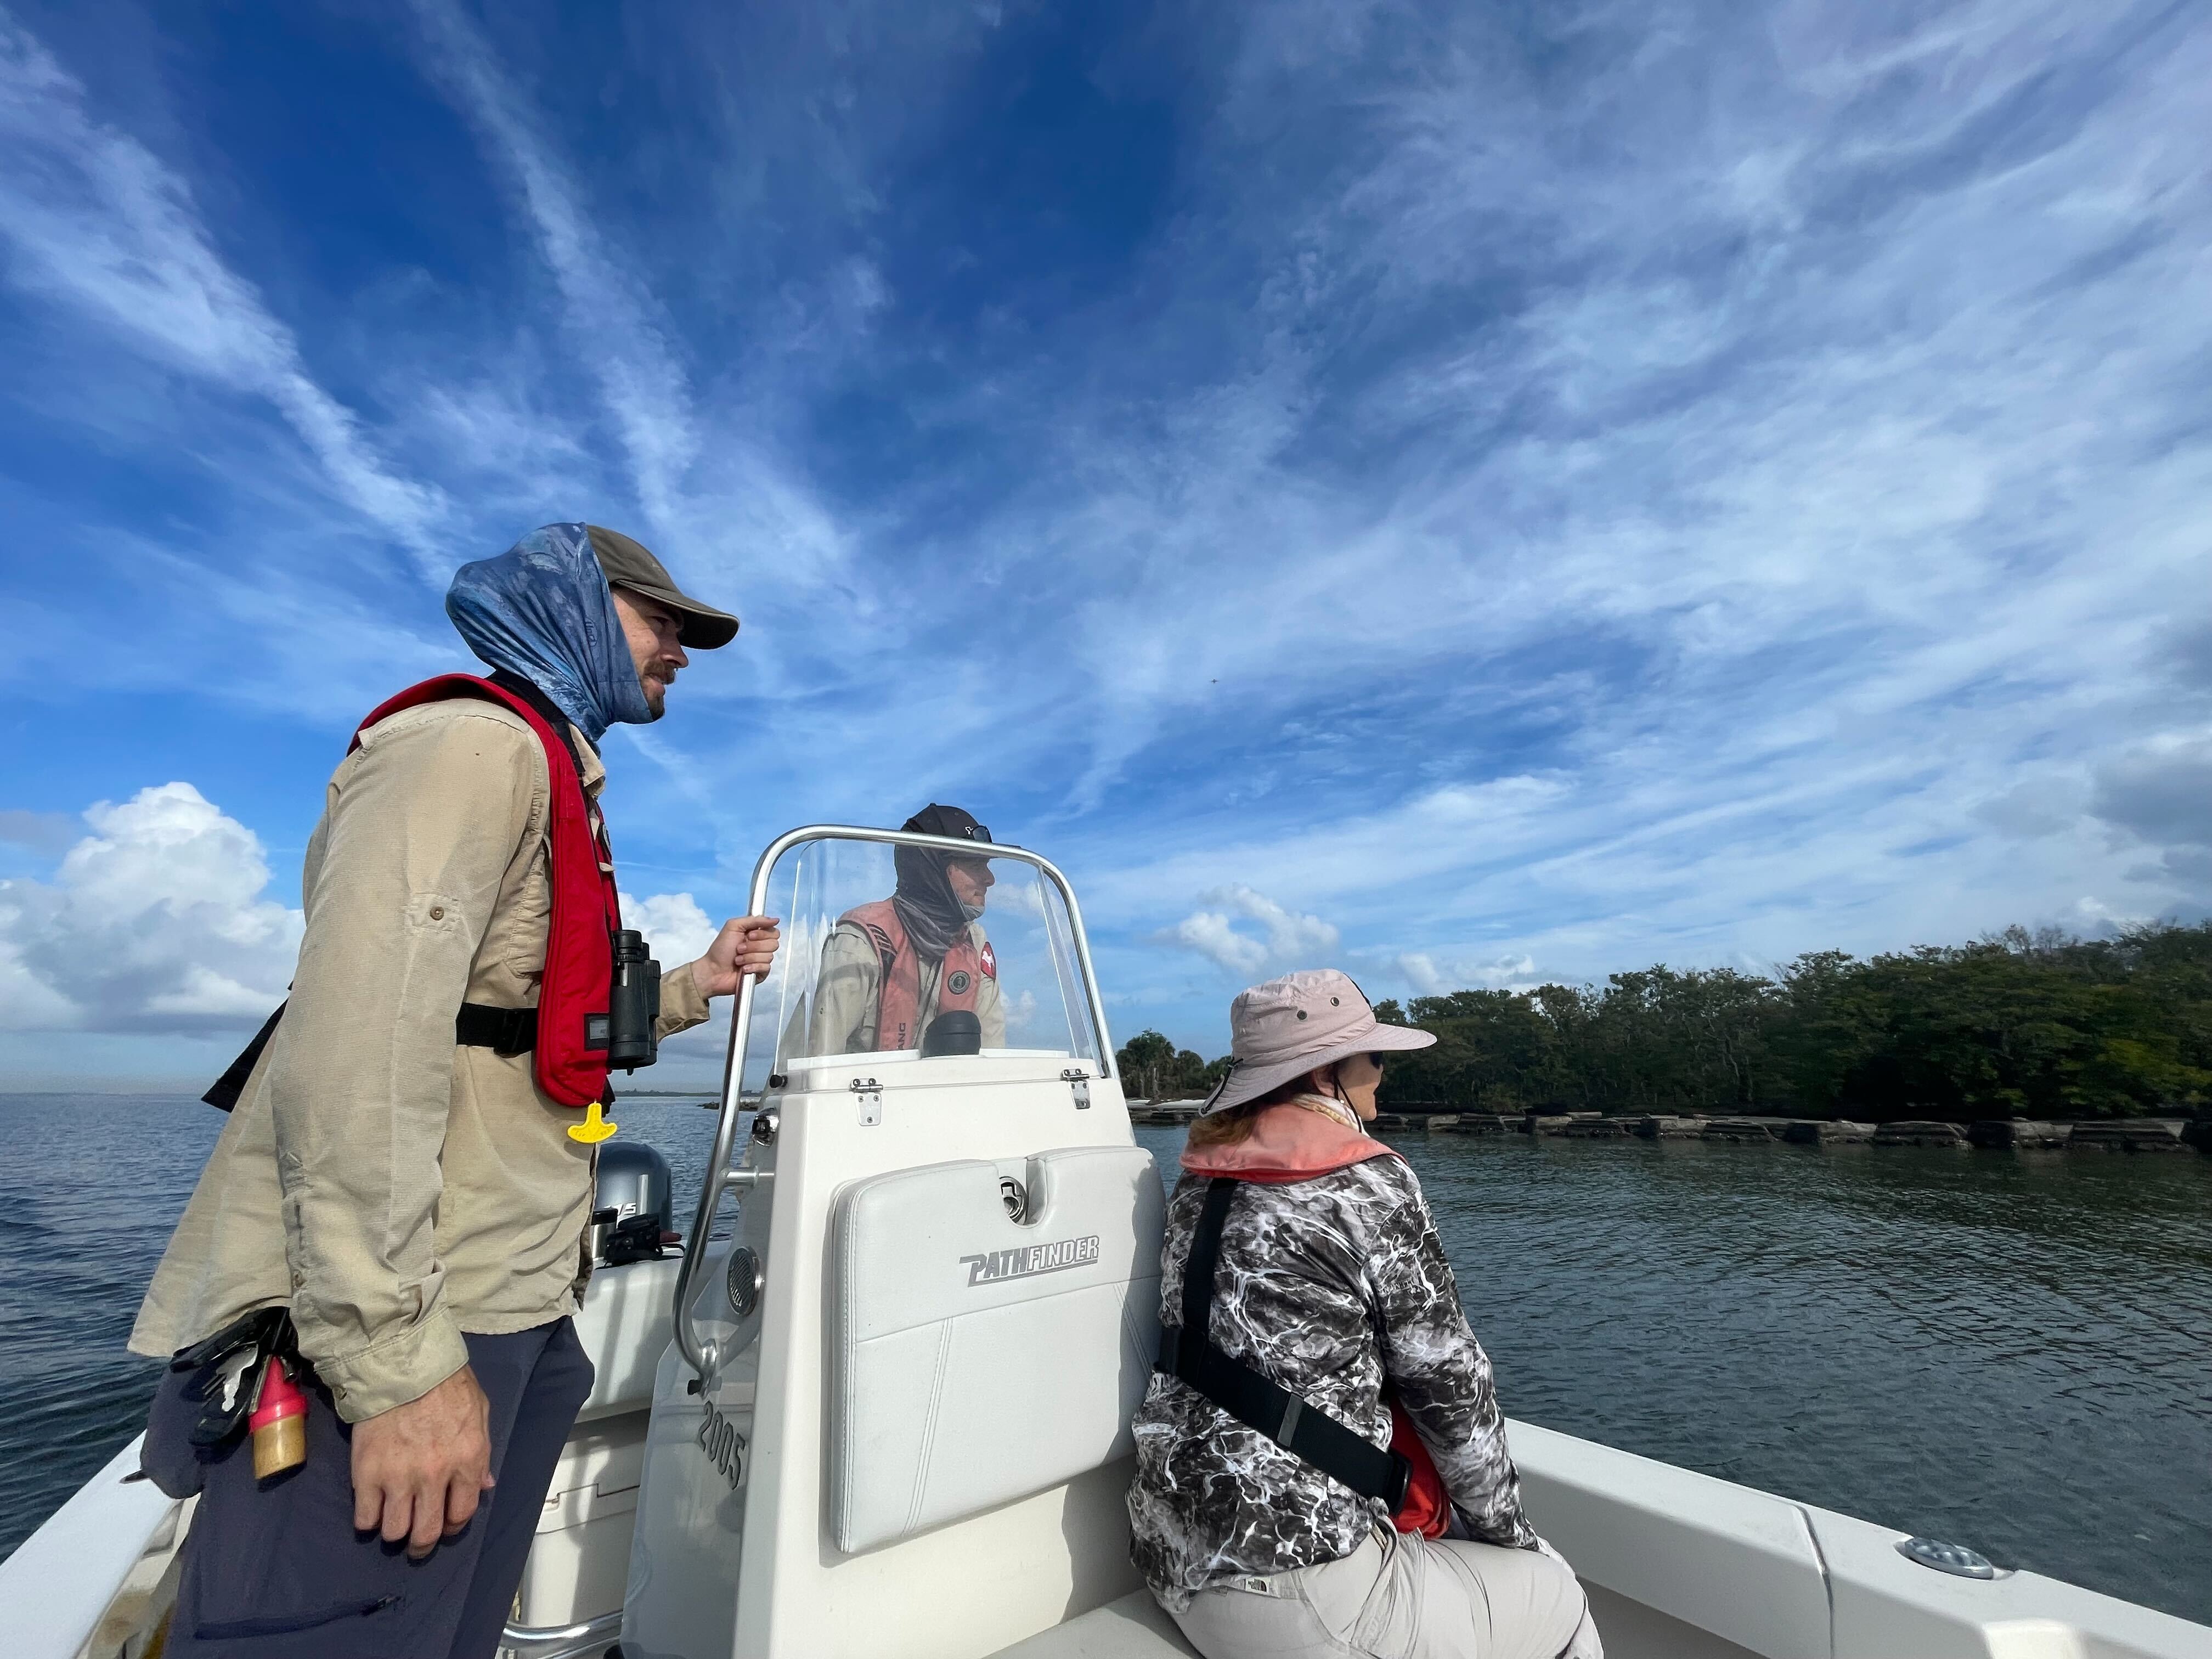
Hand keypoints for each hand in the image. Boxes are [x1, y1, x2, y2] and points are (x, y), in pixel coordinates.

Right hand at [350, 1366, 493, 1558]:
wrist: (402, 1364)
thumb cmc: (446, 1383)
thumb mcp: (479, 1412)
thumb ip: (482, 1453)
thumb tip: (484, 1486)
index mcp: (468, 1459)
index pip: (463, 1512)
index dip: (453, 1525)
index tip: (445, 1525)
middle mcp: (435, 1475)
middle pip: (427, 1532)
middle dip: (422, 1545)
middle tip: (417, 1543)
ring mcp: (398, 1477)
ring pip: (395, 1530)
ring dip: (394, 1532)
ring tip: (393, 1522)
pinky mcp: (366, 1473)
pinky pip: (364, 1517)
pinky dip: (367, 1520)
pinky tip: (371, 1510)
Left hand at [690, 915, 781, 998]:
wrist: (713, 971)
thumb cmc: (720, 950)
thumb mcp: (733, 926)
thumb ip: (754, 919)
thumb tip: (774, 919)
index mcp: (755, 934)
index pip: (773, 931)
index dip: (762, 934)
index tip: (749, 935)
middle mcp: (760, 946)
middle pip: (774, 943)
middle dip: (754, 946)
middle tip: (739, 948)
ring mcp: (761, 960)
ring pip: (769, 956)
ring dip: (750, 957)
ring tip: (738, 960)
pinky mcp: (761, 973)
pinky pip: (766, 968)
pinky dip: (753, 967)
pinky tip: (743, 968)